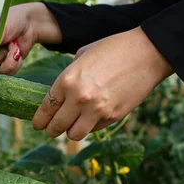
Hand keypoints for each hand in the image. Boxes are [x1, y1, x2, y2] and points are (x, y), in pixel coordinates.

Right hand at [0, 3, 61, 73]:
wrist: (29, 23)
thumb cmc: (10, 20)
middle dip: (2, 62)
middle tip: (12, 49)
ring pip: (0, 73)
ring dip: (11, 61)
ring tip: (15, 46)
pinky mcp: (7, 65)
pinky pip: (10, 72)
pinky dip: (16, 63)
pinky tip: (17, 51)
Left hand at [32, 27, 172, 140]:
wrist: (146, 53)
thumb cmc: (113, 49)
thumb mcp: (83, 55)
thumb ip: (69, 75)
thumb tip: (60, 92)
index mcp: (67, 79)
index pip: (46, 108)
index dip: (39, 119)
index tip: (38, 124)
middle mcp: (79, 98)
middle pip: (56, 126)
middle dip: (51, 130)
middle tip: (51, 129)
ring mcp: (97, 110)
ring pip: (74, 135)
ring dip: (71, 131)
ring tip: (72, 125)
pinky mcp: (112, 116)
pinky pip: (94, 129)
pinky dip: (90, 126)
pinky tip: (92, 117)